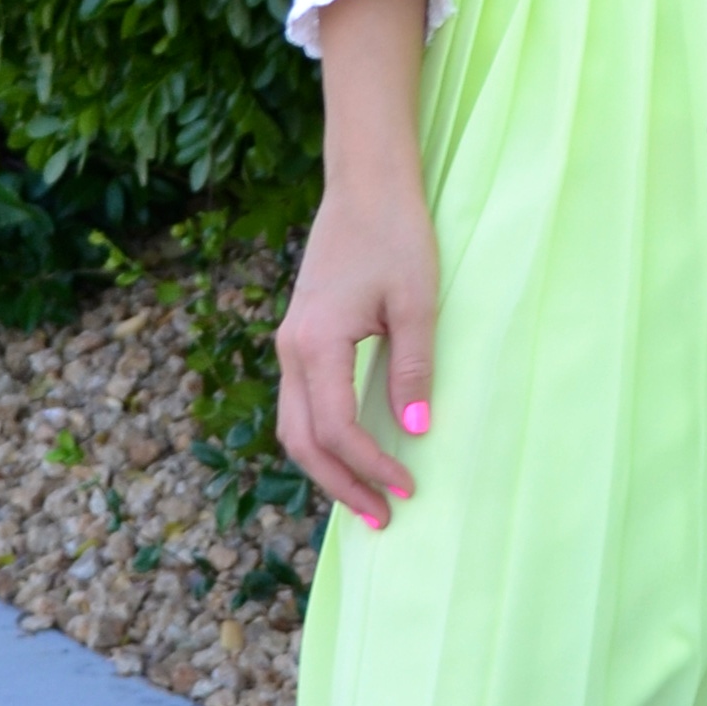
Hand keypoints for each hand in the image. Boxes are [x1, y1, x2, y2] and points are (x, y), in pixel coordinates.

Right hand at [275, 171, 437, 522]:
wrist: (365, 187)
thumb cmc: (396, 236)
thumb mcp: (416, 303)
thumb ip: (413, 368)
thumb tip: (416, 430)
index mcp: (317, 344)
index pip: (337, 429)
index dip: (371, 466)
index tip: (408, 488)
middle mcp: (291, 350)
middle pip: (302, 440)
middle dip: (340, 485)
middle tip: (381, 518)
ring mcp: (290, 344)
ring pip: (294, 426)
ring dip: (327, 468)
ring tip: (366, 498)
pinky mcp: (300, 338)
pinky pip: (301, 404)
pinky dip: (321, 439)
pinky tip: (351, 454)